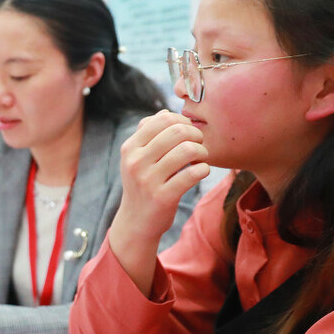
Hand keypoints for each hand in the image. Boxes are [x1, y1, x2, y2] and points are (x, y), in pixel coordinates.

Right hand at [109, 111, 210, 293]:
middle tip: (199, 144)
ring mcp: (148, 179)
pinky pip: (194, 173)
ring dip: (202, 152)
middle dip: (196, 135)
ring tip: (201, 159)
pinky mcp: (163, 196)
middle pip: (177, 131)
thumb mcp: (136, 159)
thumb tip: (166, 112)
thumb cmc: (143, 184)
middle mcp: (135, 161)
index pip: (161, 119)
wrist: (136, 221)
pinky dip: (204, 170)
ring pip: (187, 150)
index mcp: (130, 148)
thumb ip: (148, 134)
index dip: (182, 121)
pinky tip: (201, 172)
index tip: (189, 132)